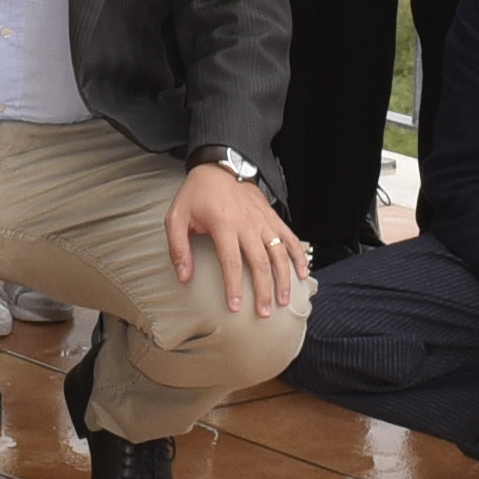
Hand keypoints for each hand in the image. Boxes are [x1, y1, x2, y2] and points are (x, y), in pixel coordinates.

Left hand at [168, 158, 307, 315]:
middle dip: (263, 290)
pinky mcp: (272, 216)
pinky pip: (289, 237)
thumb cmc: (196, 194)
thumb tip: (184, 276)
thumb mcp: (176, 217)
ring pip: (278, 253)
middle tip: (264, 313)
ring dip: (283, 278)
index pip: (231, 262)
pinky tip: (302, 273)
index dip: (234, 287)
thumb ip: (178, 247)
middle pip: (260, 263)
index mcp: (223, 225)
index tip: (235, 307)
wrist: (219, 166)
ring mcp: (263, 220)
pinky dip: (298, 255)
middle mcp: (247, 224)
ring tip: (283, 300)